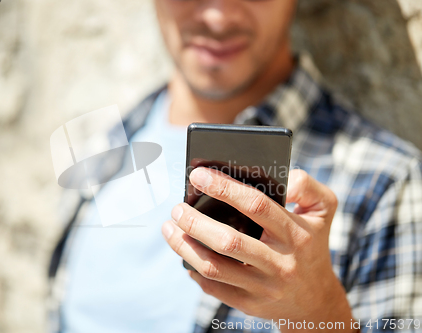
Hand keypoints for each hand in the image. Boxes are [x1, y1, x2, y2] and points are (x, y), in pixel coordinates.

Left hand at [162, 167, 356, 331]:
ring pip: (214, 267)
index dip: (224, 188)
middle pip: (228, 241)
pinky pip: (214, 288)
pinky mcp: (249, 304)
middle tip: (176, 207)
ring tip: (168, 229)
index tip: (198, 175)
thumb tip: (283, 176)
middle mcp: (280, 262)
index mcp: (296, 233)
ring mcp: (263, 287)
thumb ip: (308, 185)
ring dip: (184, 246)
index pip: (256, 205)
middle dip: (195, 222)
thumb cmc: (313, 245)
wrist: (316, 302)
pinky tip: (184, 256)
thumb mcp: (324, 210)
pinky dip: (194, 271)